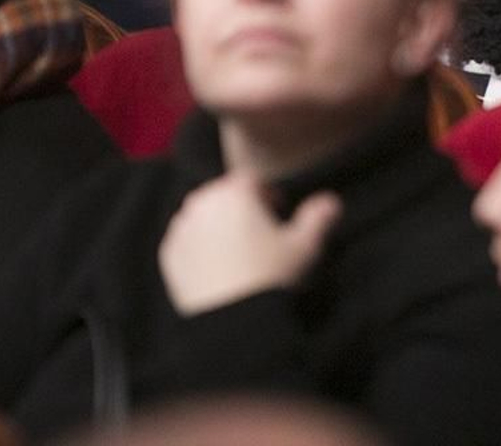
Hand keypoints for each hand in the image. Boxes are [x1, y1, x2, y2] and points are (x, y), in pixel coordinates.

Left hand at [158, 173, 341, 315]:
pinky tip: (217, 267)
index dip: (267, 193)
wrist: (233, 321)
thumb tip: (332, 201)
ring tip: (236, 252)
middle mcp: (202, 203)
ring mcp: (181, 229)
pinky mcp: (168, 255)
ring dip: (217, 225)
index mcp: (235, 192)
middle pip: (222, 195)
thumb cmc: (270, 276)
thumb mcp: (304, 246)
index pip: (252, 180)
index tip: (278, 212)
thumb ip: (318, 218)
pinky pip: (185, 242)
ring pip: (202, 217)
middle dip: (239, 208)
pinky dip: (198, 247)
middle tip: (258, 233)